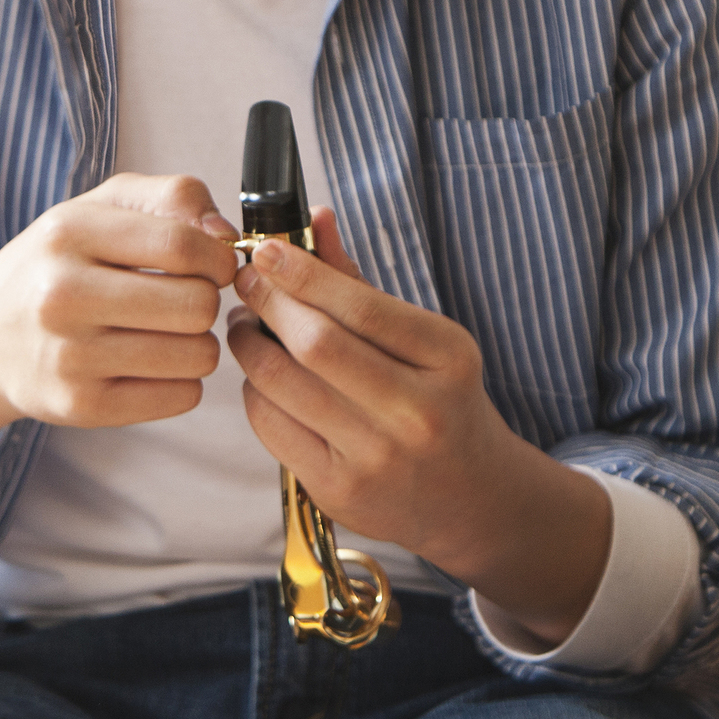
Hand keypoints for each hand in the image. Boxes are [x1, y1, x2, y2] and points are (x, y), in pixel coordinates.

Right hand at [0, 173, 241, 432]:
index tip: (214, 265)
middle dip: (205, 301)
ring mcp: (70, 356)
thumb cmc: (54, 268)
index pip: (181, 245)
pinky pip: (182, 397)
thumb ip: (171, 197)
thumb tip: (226, 236)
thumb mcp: (98, 209)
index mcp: (68, 233)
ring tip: (163, 333)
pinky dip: (180, 381)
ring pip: (197, 355)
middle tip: (182, 301)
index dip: (217, 257)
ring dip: (196, 344)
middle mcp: (62, 295)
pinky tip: (149, 365)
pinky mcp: (82, 406)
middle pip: (197, 304)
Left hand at [227, 208, 540, 571]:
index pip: (361, 307)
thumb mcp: (426, 341)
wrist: (471, 499)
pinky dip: (256, 391)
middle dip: (267, 303)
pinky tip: (263, 378)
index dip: (302, 273)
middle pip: (315, 344)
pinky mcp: (341, 491)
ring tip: (247, 327)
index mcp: (447, 359)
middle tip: (247, 283)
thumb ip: (363, 284)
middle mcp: (417, 412)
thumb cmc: (443, 403)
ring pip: (282, 385)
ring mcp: (378, 458)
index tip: (265, 250)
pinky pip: (272, 427)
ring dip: (250, 346)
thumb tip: (316, 219)